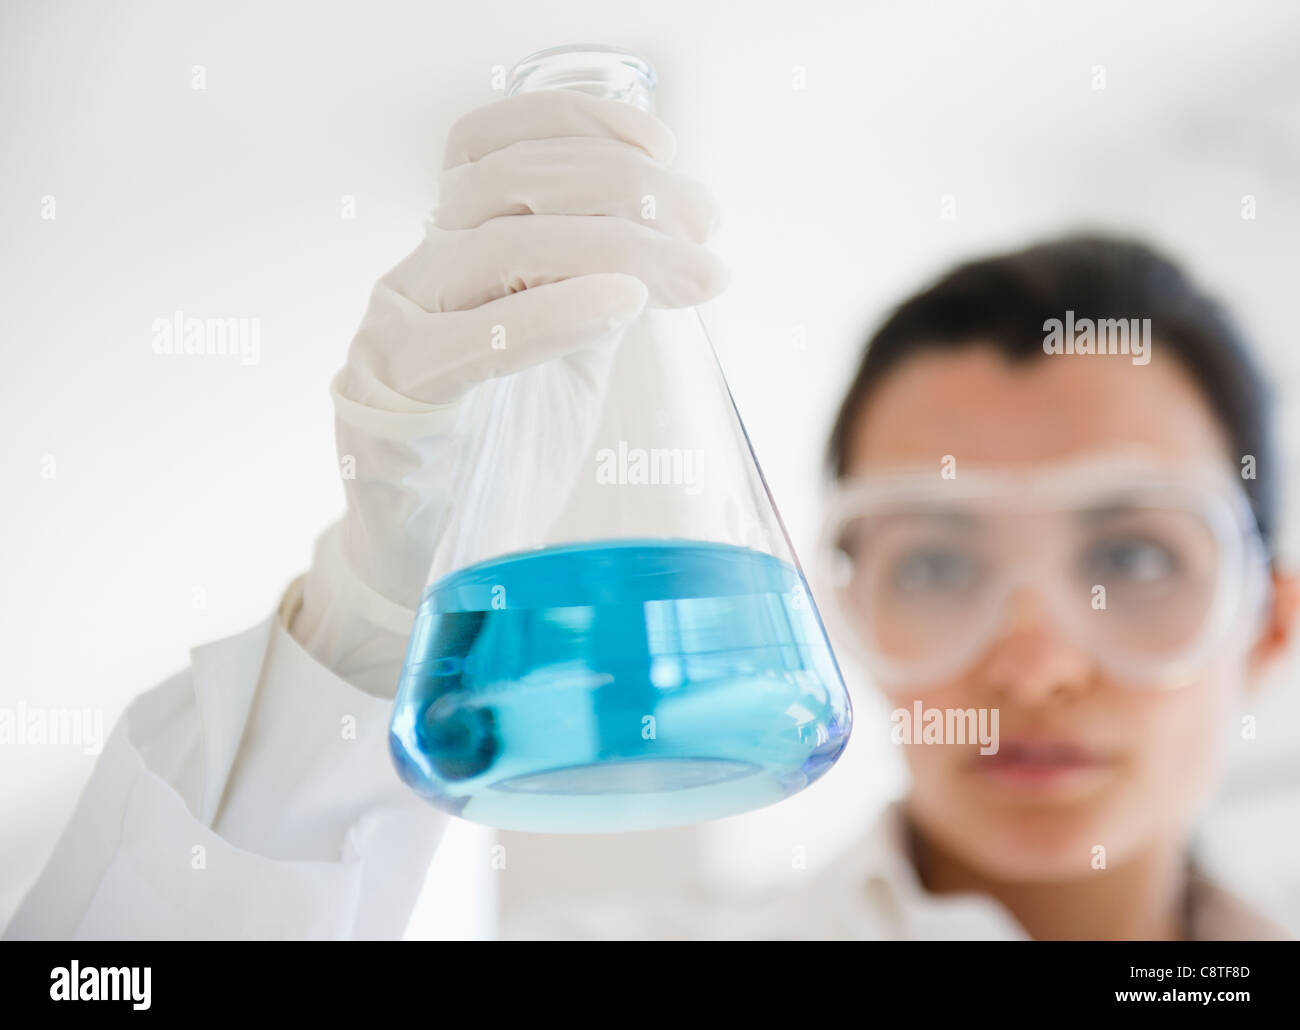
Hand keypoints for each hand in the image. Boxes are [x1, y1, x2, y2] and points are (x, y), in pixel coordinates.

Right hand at [293, 89, 727, 691]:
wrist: (421, 554)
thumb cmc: (495, 451)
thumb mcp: (560, 351)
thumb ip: (593, 289)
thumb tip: (677, 238)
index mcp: (450, 252)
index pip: (488, 142)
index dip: (574, 121)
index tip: (663, 145)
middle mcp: (415, 275)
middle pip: (509, 184)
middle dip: (622, 186)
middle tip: (704, 219)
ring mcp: (395, 333)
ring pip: (499, 248)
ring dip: (613, 244)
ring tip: (693, 269)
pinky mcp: (393, 402)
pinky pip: (474, 342)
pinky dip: (554, 312)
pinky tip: (620, 304)